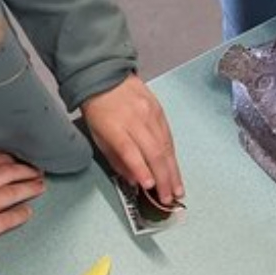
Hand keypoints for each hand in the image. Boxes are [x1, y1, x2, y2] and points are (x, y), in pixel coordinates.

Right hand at [0, 153, 44, 255]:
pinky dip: (20, 215)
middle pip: (7, 174)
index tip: (17, 159)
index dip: (8, 159)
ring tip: (41, 186)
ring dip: (29, 188)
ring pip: (11, 193)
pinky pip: (7, 219)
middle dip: (24, 171)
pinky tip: (29, 212)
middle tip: (37, 171)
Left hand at [80, 75, 181, 208]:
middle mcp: (135, 121)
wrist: (105, 75)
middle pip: (154, 153)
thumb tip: (134, 179)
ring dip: (173, 172)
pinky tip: (176, 171)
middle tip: (168, 198)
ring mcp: (150, 115)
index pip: (130, 151)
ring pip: (166, 148)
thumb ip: (116, 158)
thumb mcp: (97, 135)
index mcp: (114, 127)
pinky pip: (169, 139)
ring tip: (178, 190)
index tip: (149, 187)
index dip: (141, 169)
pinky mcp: (160, 112)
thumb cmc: (98, 109)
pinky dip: (173, 157)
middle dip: (164, 178)